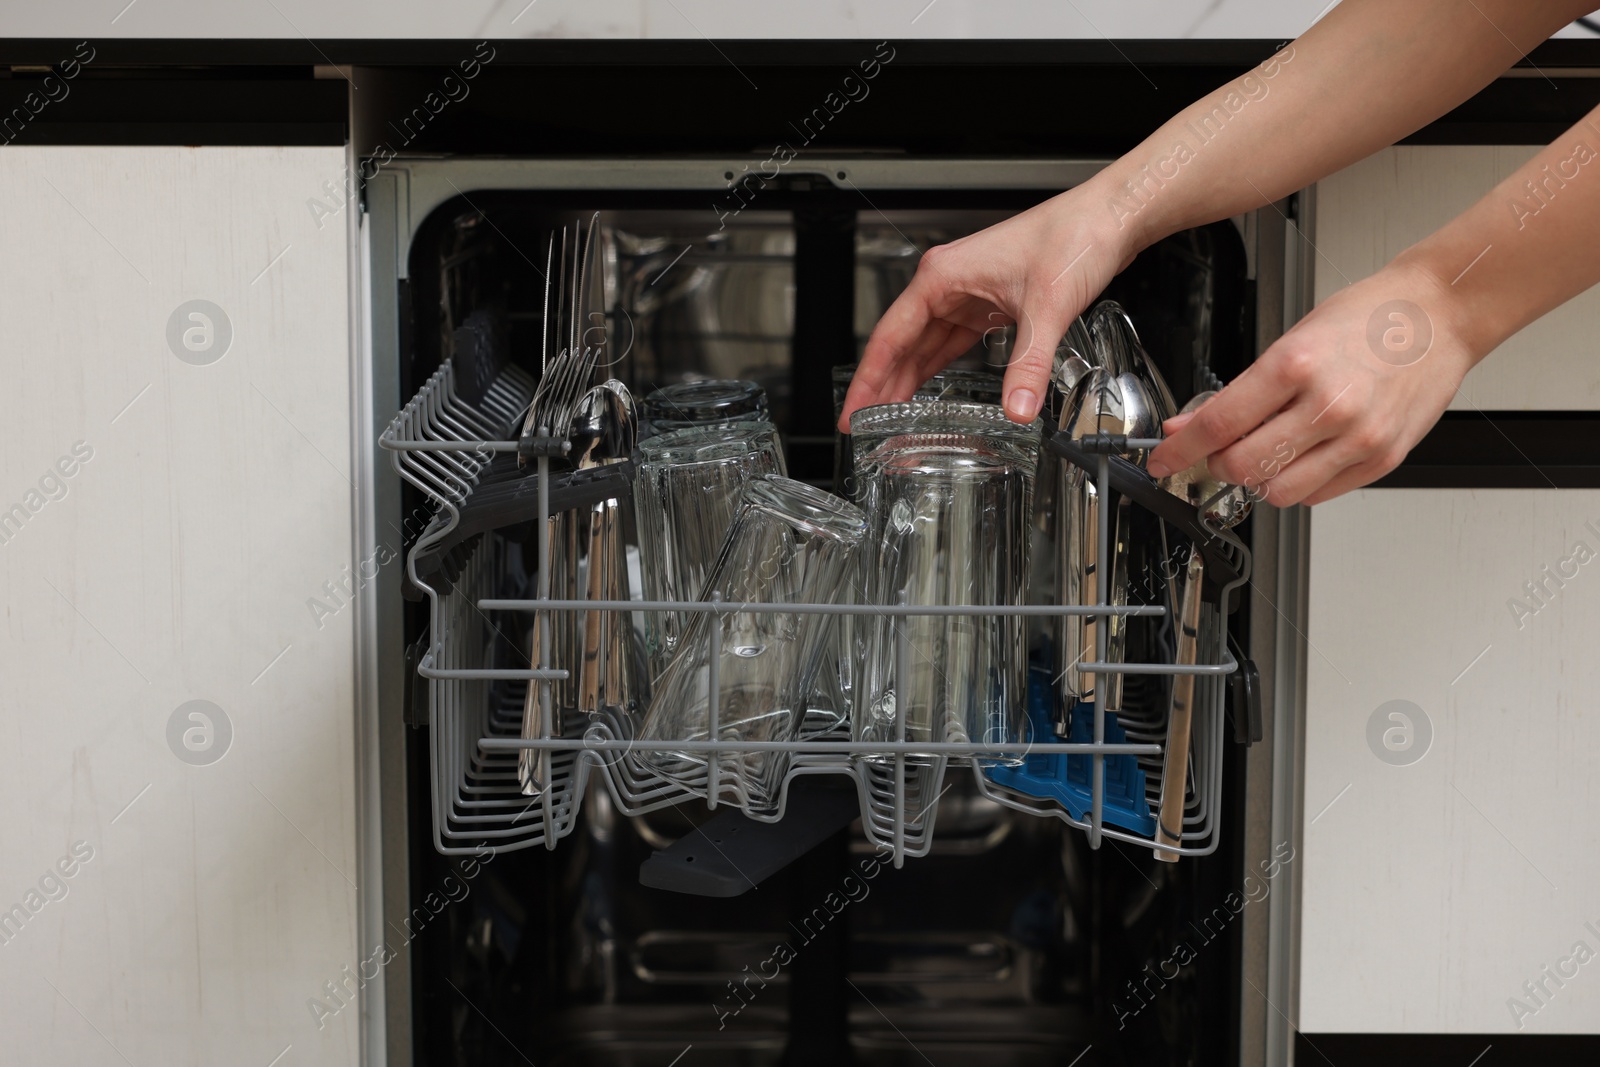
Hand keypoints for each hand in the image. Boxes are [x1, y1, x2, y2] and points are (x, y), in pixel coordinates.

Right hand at [838, 183, 1136, 429]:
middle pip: (902, 343)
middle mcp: (949, 282)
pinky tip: (932, 390)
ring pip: (925, 344)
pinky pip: (952, 342)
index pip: (890, 336)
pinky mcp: (989, 302)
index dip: (870, 379)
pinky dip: (939, 367)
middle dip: (883, 385)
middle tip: (865, 424)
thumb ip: (1028, 364)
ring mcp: (968, 292)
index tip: (854, 410)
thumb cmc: (1075, 235)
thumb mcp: (1046, 307)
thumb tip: (1016, 408)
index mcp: (943, 276)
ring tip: (892, 416)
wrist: (1108, 218)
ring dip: (909, 379)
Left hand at [1147, 260, 1473, 505]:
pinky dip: (1296, 484)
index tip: (1163, 459)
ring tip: (1266, 450)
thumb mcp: (1292, 339)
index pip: (1218, 424)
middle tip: (1217, 451)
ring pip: (1277, 491)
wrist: (1440, 314)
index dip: (1180, 449)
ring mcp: (1359, 438)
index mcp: (1297, 365)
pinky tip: (1301, 456)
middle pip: (1241, 466)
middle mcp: (1329, 406)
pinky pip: (1317, 494)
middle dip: (1216, 464)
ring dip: (1257, 479)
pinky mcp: (1382, 459)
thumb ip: (1242, 390)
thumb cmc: (1369, 318)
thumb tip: (1192, 424)